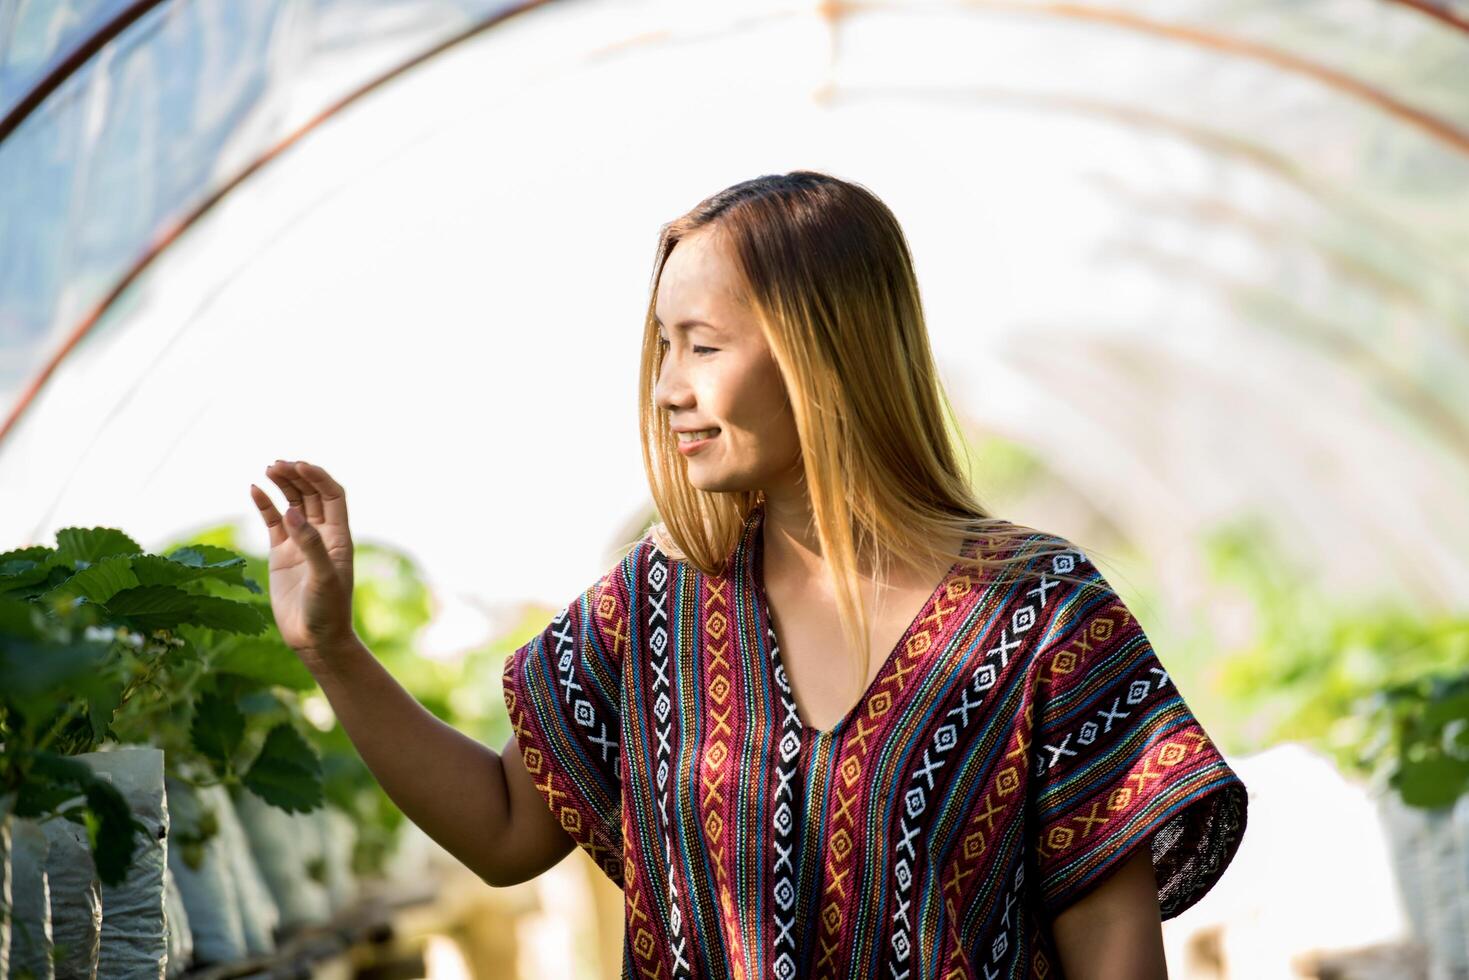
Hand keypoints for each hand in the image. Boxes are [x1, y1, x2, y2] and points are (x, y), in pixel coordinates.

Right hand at [250, 460, 356, 661]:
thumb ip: (310, 544)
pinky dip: (264, 505)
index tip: (300, 466)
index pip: (333, 495)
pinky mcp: (281, 554)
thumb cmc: (328, 610)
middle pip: (311, 495)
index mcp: (339, 537)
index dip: (319, 477)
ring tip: (267, 469)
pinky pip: (272, 522)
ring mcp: (300, 543)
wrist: (314, 639)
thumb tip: (292, 512)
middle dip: (297, 476)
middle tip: (278, 464)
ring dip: (282, 485)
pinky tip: (254, 490)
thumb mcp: (323, 577)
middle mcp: (321, 535)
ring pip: (292, 504)